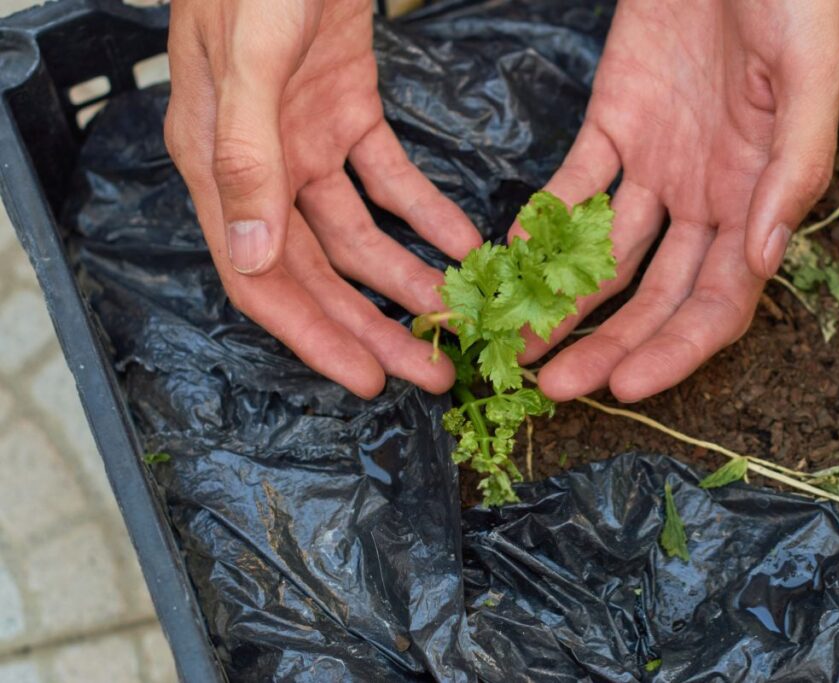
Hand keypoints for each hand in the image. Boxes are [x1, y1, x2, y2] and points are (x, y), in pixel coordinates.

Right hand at [164, 0, 480, 397]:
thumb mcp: (251, 57)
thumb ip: (246, 153)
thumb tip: (251, 253)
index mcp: (218, 166)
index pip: (260, 279)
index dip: (313, 335)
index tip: (367, 380)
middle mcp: (259, 167)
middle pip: (319, 272)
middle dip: (374, 326)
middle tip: (432, 370)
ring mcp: (303, 141)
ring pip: (358, 235)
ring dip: (407, 277)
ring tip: (458, 314)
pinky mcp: (347, 112)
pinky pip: (389, 180)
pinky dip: (424, 213)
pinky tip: (462, 243)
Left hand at [517, 0, 838, 402]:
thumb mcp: (813, 72)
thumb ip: (793, 168)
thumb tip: (764, 259)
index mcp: (760, 198)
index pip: (719, 303)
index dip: (675, 351)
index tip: (624, 387)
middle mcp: (708, 197)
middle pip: (653, 295)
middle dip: (606, 344)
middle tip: (552, 386)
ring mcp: (658, 165)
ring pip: (607, 254)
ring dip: (564, 302)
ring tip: (517, 344)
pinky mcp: (615, 124)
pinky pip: (576, 185)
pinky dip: (545, 223)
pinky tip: (511, 258)